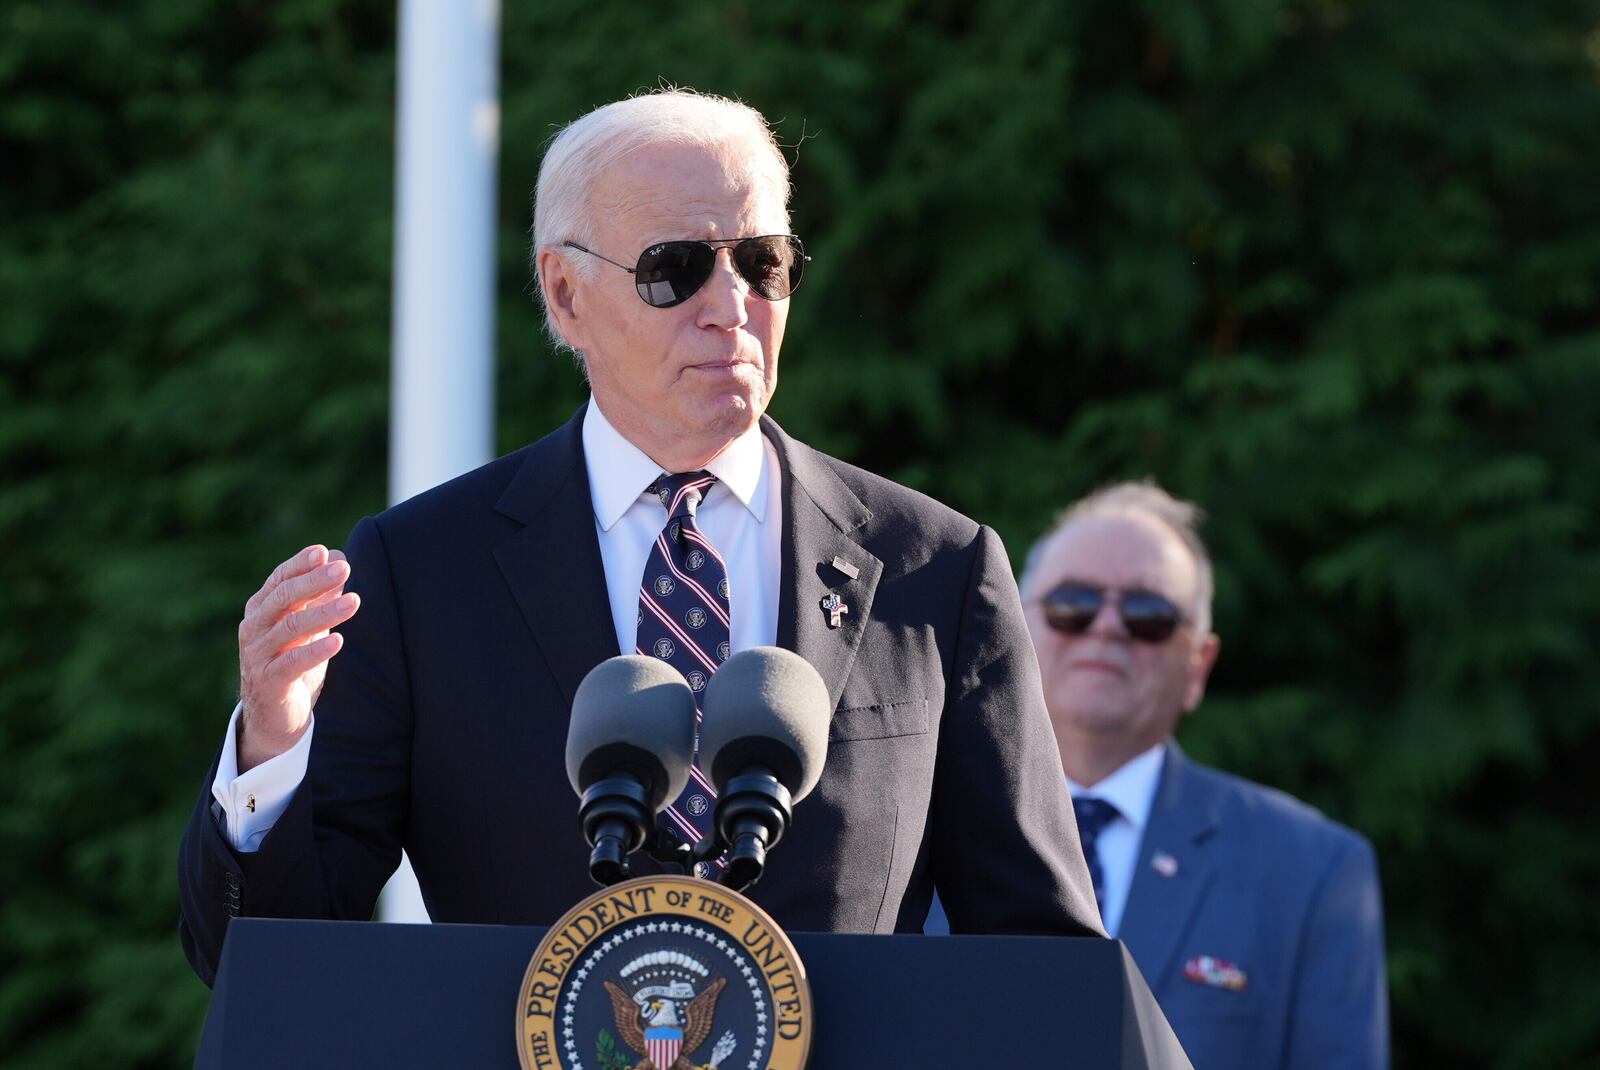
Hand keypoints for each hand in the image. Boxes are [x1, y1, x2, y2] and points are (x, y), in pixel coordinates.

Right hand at [237, 545, 360, 771]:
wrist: (274, 715)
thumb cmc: (292, 661)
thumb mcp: (308, 625)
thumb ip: (320, 594)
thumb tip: (339, 557)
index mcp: (261, 610)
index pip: (279, 580)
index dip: (300, 565)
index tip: (325, 552)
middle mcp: (254, 628)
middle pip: (284, 598)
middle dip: (314, 581)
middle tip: (344, 569)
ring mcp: (257, 655)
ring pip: (290, 628)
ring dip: (324, 612)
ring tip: (354, 601)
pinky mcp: (268, 682)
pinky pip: (291, 663)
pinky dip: (315, 651)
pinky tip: (338, 640)